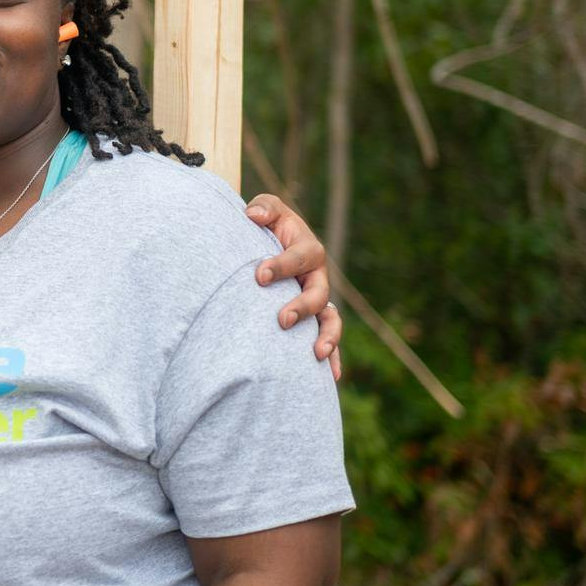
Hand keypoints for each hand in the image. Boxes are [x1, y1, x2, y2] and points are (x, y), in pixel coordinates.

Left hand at [245, 194, 341, 379]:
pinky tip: (330, 378)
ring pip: (330, 319)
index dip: (282, 265)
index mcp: (307, 248)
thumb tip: (253, 216)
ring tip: (315, 354)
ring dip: (327, 337)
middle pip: (318, 292)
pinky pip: (326, 339)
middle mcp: (317, 276)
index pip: (300, 256)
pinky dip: (332, 358)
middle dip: (302, 306)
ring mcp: (317, 300)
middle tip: (281, 319)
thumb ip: (264, 208)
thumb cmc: (266, 226)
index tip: (259, 275)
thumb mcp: (266, 210)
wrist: (267, 244)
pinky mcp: (312, 320)